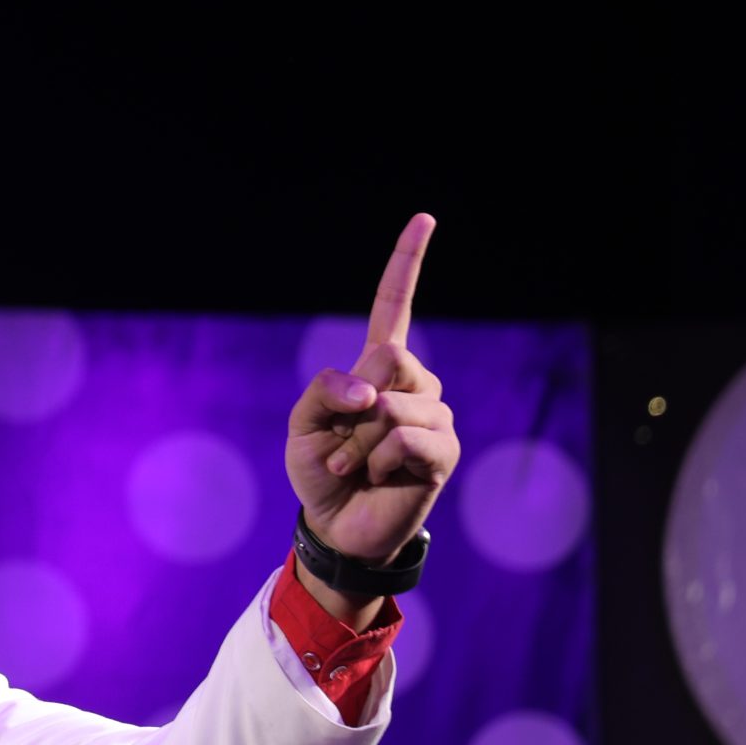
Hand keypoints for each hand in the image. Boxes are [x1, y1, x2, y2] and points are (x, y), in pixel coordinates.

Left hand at [285, 214, 459, 567]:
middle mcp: (414, 384)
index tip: (425, 218)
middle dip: (351, 405)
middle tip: (339, 446)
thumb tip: (371, 389)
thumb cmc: (319, 471)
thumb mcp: (302, 424)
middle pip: (389, 357)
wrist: (336, 526)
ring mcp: (433, 415)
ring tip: (355, 467)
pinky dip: (379, 460)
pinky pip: (407, 439)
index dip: (407, 262)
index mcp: (377, 368)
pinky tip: (380, 477)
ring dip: (358, 443)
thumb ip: (325, 391)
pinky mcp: (443, 451)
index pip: (395, 306)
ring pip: (392, 406)